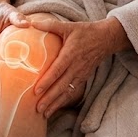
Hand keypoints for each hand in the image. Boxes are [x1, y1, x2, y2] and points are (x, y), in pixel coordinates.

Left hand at [13, 15, 127, 117]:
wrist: (106, 38)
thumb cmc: (85, 31)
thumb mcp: (68, 26)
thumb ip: (49, 25)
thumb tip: (30, 22)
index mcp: (71, 54)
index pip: (57, 70)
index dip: (47, 81)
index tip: (36, 90)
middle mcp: (76, 67)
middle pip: (61, 86)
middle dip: (49, 98)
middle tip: (37, 108)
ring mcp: (81, 74)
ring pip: (67, 92)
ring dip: (56, 103)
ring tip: (44, 114)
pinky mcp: (84, 78)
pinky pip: (73, 92)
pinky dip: (63, 101)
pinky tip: (54, 108)